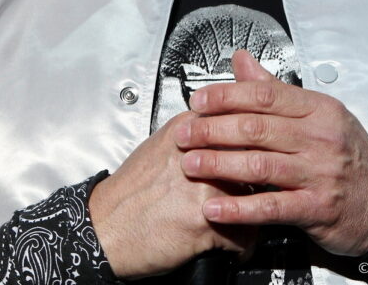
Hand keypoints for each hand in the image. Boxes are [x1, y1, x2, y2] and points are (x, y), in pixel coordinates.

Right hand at [89, 110, 255, 277]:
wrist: (106, 229)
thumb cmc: (129, 193)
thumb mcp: (159, 147)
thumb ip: (193, 136)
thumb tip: (220, 133)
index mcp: (187, 131)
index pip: (240, 122)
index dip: (254, 141)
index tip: (262, 150)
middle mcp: (198, 155)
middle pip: (253, 158)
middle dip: (259, 178)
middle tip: (258, 191)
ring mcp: (204, 187)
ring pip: (254, 198)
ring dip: (253, 213)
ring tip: (246, 221)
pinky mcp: (205, 222)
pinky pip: (245, 236)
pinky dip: (242, 246)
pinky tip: (233, 246)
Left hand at [175, 49, 367, 256]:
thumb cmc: (349, 156)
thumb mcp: (319, 114)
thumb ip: (276, 90)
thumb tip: (241, 60)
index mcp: (318, 109)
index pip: (266, 95)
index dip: (227, 96)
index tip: (198, 100)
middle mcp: (319, 138)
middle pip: (256, 127)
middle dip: (213, 130)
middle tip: (184, 133)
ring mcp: (319, 173)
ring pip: (259, 164)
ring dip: (219, 164)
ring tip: (190, 164)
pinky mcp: (317, 209)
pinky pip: (271, 207)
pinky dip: (239, 209)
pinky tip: (215, 207)